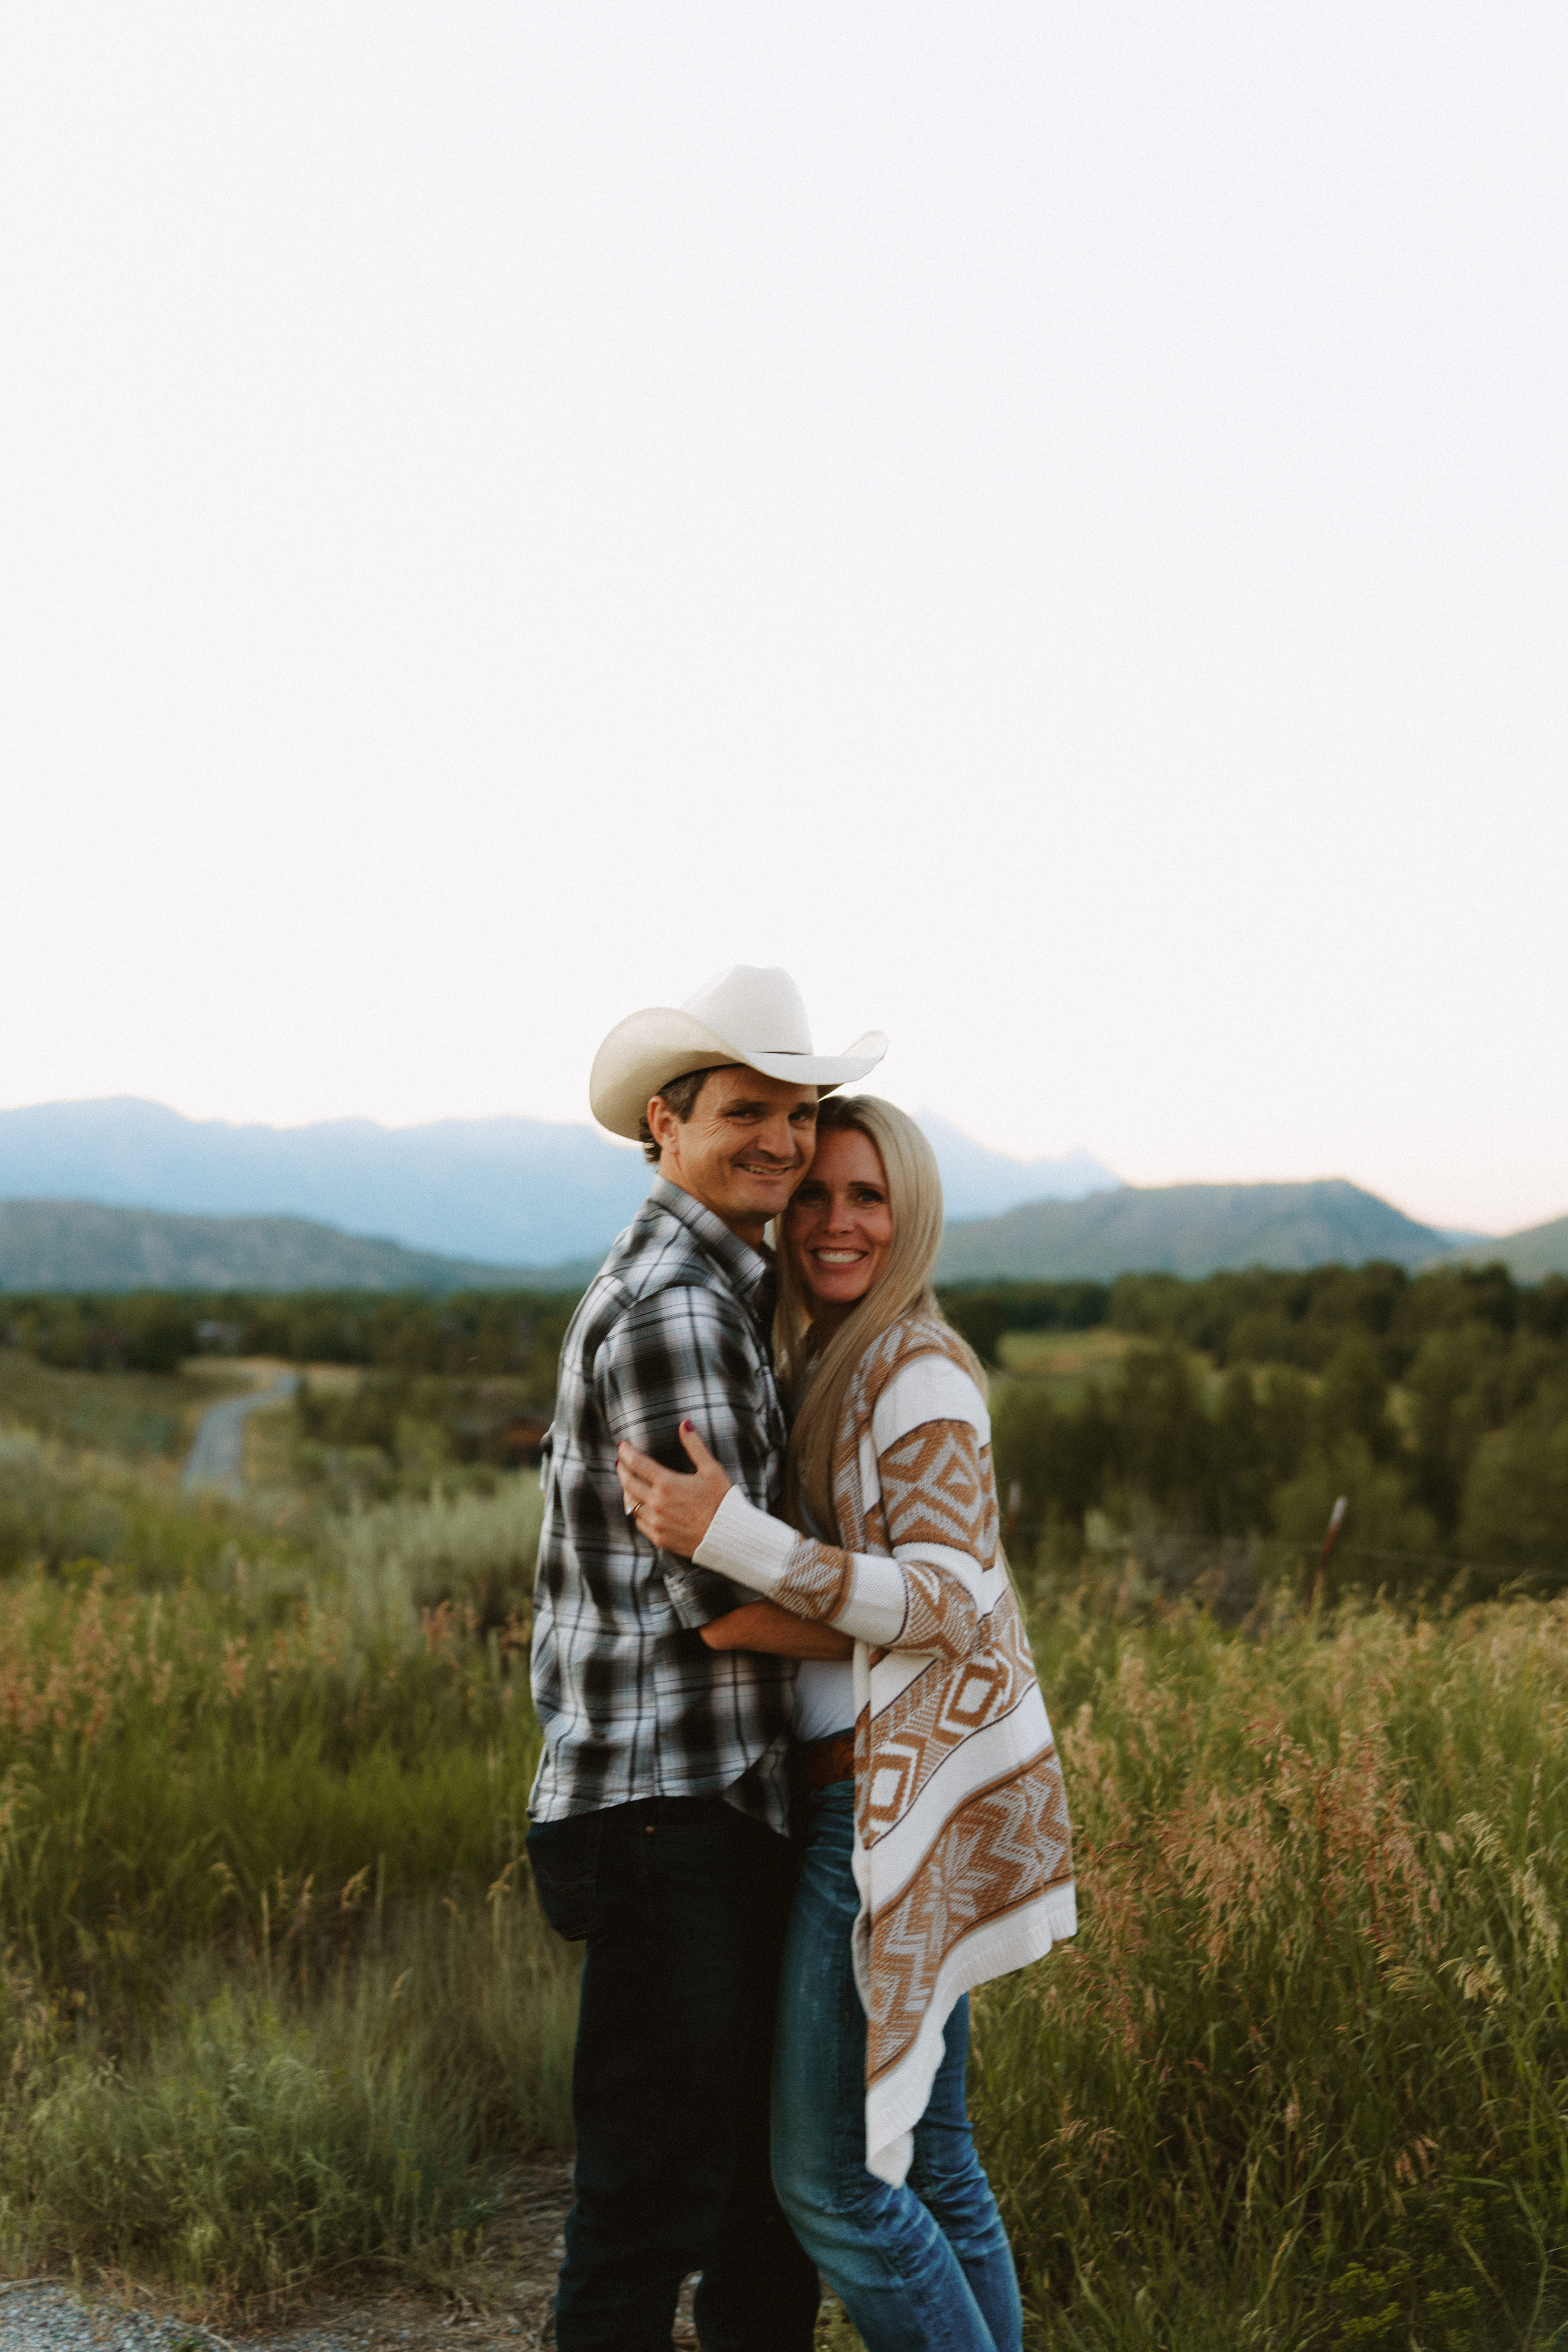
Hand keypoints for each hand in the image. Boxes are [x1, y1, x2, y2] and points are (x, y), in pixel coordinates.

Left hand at [616, 1421, 731, 1556]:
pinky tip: (639, 1506)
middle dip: (622, 1469)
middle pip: (628, 1483)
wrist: (729, 1537)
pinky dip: (636, 1511)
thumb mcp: (711, 1470)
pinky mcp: (659, 1538)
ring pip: (630, 1504)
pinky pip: (639, 1522)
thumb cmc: (722, 1502)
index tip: (622, 1446)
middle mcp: (657, 1503)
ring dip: (627, 1491)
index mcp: (668, 1484)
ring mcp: (656, 1522)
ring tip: (628, 1483)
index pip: (637, 1463)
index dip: (627, 1452)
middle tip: (621, 1462)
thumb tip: (684, 1424)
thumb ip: (695, 1446)